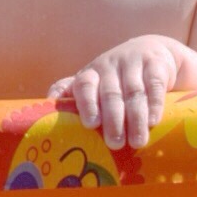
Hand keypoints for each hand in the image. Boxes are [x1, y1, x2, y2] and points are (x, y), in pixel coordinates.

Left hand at [46, 36, 178, 148]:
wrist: (151, 52)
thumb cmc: (115, 78)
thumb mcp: (94, 84)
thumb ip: (71, 95)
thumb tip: (41, 114)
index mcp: (91, 74)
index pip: (83, 84)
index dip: (86, 103)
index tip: (90, 124)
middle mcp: (109, 66)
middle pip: (110, 93)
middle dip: (112, 119)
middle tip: (115, 143)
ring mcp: (132, 63)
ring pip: (133, 92)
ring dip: (135, 118)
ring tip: (137, 141)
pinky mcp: (155, 64)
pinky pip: (154, 84)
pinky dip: (154, 103)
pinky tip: (154, 120)